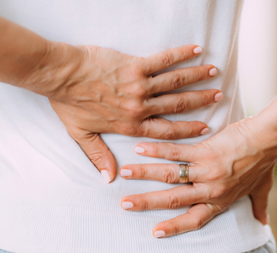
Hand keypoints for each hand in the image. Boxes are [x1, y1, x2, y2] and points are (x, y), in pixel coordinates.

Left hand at [33, 42, 221, 182]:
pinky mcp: (134, 66)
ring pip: (174, 83)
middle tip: (218, 97)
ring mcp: (138, 86)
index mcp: (129, 126)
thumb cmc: (68, 104)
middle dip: (199, 101)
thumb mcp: (81, 136)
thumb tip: (108, 178)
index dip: (187, 131)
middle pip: (176, 106)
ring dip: (196, 78)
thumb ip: (98, 156)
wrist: (59, 76)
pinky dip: (180, 55)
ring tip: (214, 73)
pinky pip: (162, 60)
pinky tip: (194, 50)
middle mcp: (139, 108)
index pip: (165, 131)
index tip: (204, 128)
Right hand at [118, 116, 276, 237]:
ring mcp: (207, 171)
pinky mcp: (205, 152)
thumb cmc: (264, 162)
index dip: (174, 227)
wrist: (269, 138)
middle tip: (125, 204)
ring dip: (145, 175)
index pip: (194, 219)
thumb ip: (258, 206)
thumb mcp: (262, 189)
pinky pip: (176, 153)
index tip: (154, 233)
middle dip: (147, 203)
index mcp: (221, 201)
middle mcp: (211, 190)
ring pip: (170, 176)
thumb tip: (264, 224)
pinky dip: (156, 151)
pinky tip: (140, 148)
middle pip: (174, 200)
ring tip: (125, 173)